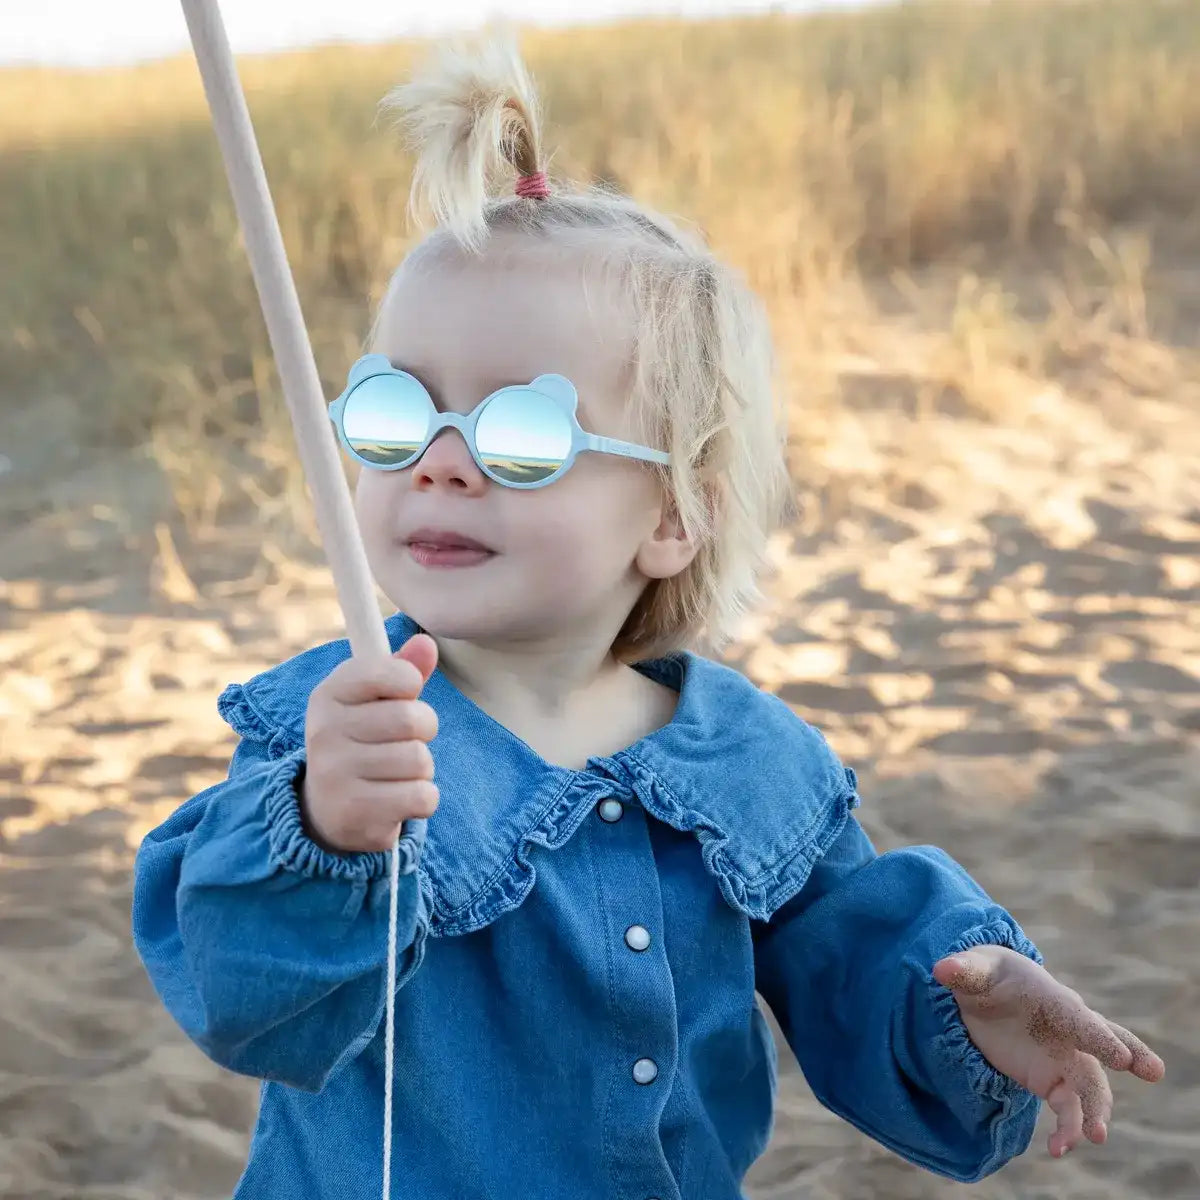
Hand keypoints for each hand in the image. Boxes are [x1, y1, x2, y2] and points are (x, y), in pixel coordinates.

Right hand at [302, 633, 439, 852]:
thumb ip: (402, 670)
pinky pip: (422, 796)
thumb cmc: (361, 742)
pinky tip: (398, 800)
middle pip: (412, 718)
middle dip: (423, 730)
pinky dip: (423, 799)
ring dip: (421, 769)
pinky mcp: (355, 812)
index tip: (403, 695)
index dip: (410, 684)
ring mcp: (336, 774)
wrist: (327, 810)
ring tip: (396, 773)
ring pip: (419, 760)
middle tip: (405, 740)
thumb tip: (427, 643)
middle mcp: (325, 732)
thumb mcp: (373, 702)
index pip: (392, 673)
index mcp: (328, 695)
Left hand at [933, 945, 1164, 1157]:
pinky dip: (1068, 1128)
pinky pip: (1069, 1108)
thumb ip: (961, 971)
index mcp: (1051, 997)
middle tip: (1151, 1070)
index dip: (1098, 1035)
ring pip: (1092, 1086)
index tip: (1120, 1057)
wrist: (987, 994)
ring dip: (1096, 1111)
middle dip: (1131, 1054)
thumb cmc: (986, 975)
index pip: (1078, 1016)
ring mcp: (1065, 1056)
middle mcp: (1068, 1029)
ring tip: (1093, 1137)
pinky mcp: (1052, 1080)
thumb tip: (942, 968)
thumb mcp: (972, 969)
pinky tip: (1057, 1148)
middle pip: (1107, 1042)